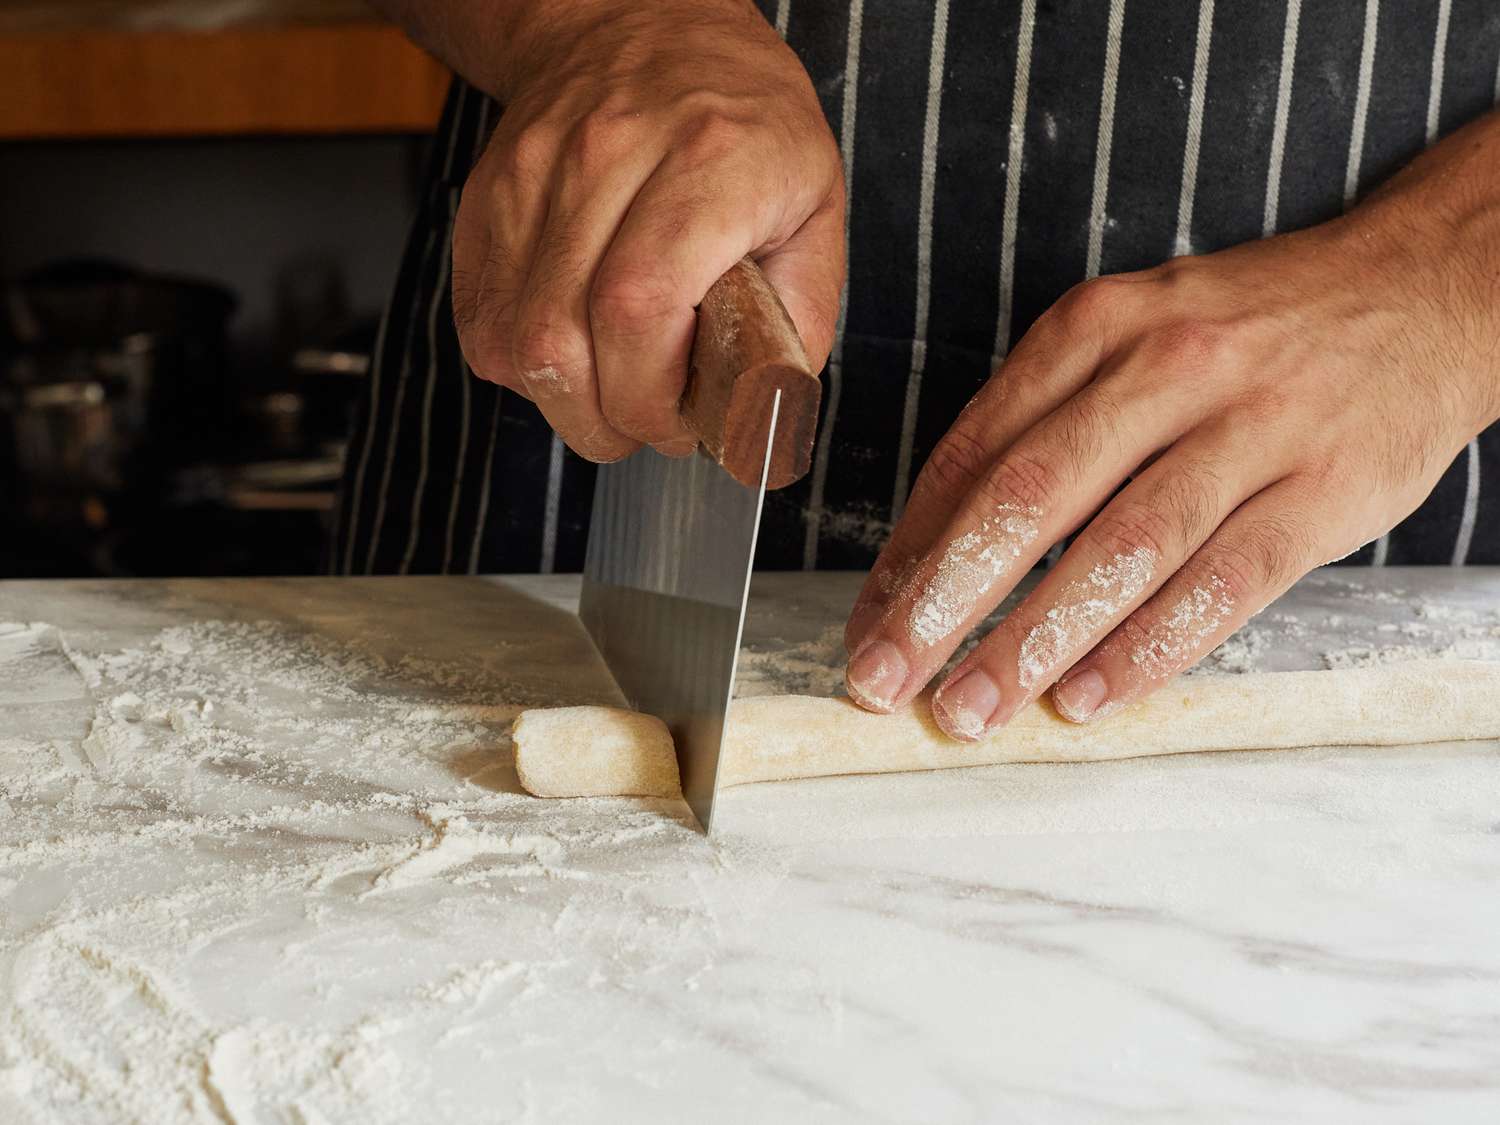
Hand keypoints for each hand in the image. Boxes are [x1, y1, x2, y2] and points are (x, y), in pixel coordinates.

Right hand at [451, 0, 844, 461]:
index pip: (640, 308)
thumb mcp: (816, 206)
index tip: (679, 423)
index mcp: (708, 160)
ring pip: (511, 342)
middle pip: (562, 342)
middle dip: (605, 420)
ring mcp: (533, 175)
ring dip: (562, 402)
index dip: (650, 397)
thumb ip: (800, 317)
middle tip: (645, 422)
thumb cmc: (742, 119)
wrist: (640, 23)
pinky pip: (480, 321)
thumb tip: (764, 409)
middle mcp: (609, 158)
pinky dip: (521, 365)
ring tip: (609, 393)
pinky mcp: (486, 199)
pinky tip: (571, 352)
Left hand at [843, 112, 1499, 738]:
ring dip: (1033, 641)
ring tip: (970, 708)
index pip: (977, 448)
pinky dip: (1148, 651)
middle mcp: (1167, 368)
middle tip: (884, 678)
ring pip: (1122, 549)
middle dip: (943, 601)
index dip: (910, 545)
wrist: (1424, 293)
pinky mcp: (1324, 492)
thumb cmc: (1248, 332)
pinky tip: (1087, 698)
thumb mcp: (1132, 335)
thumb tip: (936, 545)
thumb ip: (1041, 422)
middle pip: (1031, 499)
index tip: (870, 620)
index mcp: (1097, 326)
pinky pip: (1222, 585)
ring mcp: (1252, 428)